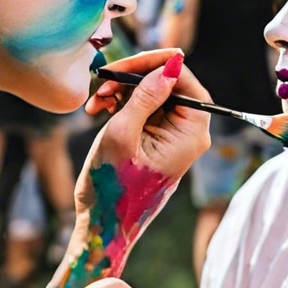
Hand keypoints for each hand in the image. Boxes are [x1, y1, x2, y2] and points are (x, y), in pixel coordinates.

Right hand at [84, 48, 210, 185]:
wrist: (102, 223)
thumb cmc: (113, 185)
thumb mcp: (123, 134)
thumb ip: (145, 97)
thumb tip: (171, 64)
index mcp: (191, 132)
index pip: (184, 79)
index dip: (155, 64)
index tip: (122, 65)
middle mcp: (188, 132)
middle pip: (169, 83)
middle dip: (132, 78)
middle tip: (102, 83)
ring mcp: (172, 135)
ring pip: (152, 93)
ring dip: (122, 91)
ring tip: (96, 103)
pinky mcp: (156, 138)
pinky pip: (143, 108)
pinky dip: (121, 104)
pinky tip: (98, 110)